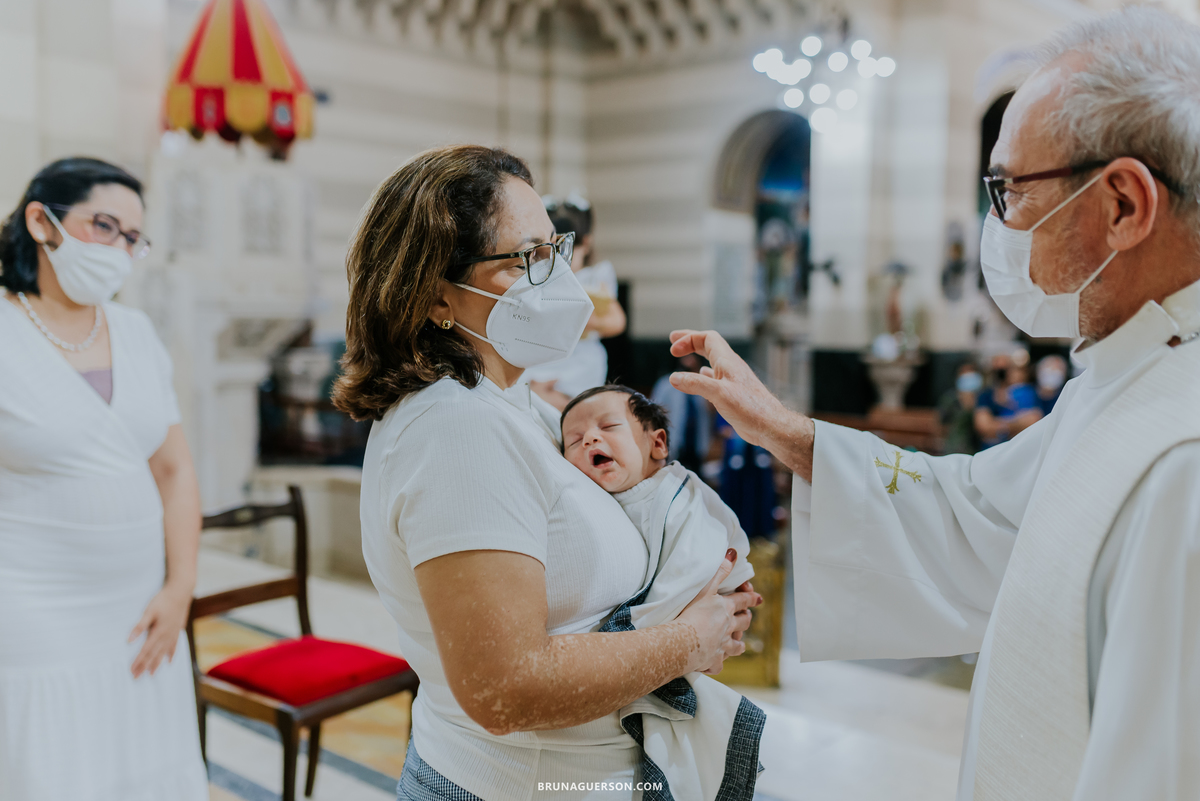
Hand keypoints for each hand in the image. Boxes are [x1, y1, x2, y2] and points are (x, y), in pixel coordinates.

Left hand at [128, 583, 191, 677]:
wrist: (181, 591)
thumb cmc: (163, 600)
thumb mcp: (149, 611)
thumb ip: (139, 626)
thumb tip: (129, 640)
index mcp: (158, 632)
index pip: (146, 651)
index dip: (138, 661)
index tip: (131, 671)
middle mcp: (166, 636)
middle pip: (154, 654)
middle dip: (145, 666)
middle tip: (137, 677)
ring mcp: (173, 633)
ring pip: (164, 652)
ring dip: (157, 663)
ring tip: (151, 674)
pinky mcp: (177, 629)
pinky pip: (174, 645)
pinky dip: (171, 654)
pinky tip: (169, 660)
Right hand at [669, 329, 816, 479]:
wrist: (770, 425)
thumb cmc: (750, 409)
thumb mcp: (718, 394)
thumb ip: (695, 384)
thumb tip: (673, 378)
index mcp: (728, 362)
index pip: (707, 338)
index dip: (689, 339)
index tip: (673, 350)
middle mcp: (730, 367)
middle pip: (709, 346)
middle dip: (690, 341)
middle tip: (673, 341)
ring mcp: (732, 380)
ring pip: (712, 361)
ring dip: (696, 356)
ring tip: (683, 357)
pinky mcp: (733, 394)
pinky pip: (715, 378)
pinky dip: (703, 375)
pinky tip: (700, 378)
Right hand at [676, 551, 761, 674]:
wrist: (681, 643)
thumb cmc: (691, 614)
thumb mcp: (705, 588)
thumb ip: (719, 571)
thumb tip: (733, 553)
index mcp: (725, 609)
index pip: (742, 601)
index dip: (750, 598)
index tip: (758, 598)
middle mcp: (727, 628)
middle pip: (742, 624)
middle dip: (746, 620)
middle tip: (747, 618)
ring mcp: (721, 646)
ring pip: (735, 647)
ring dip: (738, 644)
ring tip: (740, 645)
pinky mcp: (712, 661)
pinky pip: (718, 665)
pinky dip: (717, 663)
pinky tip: (716, 664)